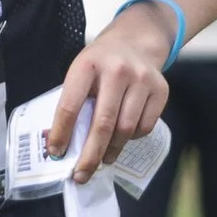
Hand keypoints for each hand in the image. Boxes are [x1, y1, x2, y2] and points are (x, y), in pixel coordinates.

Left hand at [48, 1, 173, 184]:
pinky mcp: (161, 89)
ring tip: (103, 159)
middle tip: (81, 175)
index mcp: (88, 64)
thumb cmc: (101, 63)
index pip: (70, 105)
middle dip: (90, 155)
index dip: (61, 133)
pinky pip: (145, 127)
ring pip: (126, 129)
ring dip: (111, 150)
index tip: (56, 153)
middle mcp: (117, 70)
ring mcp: (142, 79)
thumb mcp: (81, 71)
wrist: (137, 40)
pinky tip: (123, 136)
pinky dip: (132, 138)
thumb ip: (74, 101)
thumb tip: (63, 145)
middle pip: (103, 124)